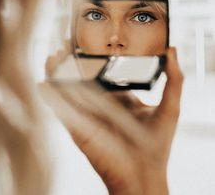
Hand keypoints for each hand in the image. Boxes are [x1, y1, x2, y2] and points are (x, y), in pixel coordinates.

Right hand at [41, 47, 182, 194]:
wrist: (142, 174)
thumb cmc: (157, 144)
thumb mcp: (170, 107)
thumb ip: (173, 79)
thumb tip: (173, 50)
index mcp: (118, 97)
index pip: (104, 73)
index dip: (94, 58)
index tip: (88, 42)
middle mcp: (101, 104)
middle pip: (82, 78)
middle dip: (72, 62)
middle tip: (67, 45)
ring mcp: (87, 114)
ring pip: (68, 90)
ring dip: (58, 74)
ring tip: (53, 57)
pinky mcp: (77, 127)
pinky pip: (60, 109)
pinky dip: (50, 96)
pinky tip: (43, 83)